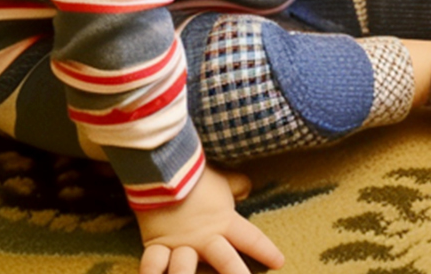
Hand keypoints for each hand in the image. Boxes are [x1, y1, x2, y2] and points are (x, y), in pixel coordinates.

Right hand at [137, 165, 284, 273]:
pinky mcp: (156, 244)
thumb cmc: (196, 174)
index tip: (279, 262)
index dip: (265, 250)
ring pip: (185, 270)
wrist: (163, 167)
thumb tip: (247, 188)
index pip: (250, 238)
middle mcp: (203, 238)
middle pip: (225, 260)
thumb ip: (237, 186)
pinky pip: (152, 265)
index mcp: (223, 222)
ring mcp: (179, 244)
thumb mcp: (222, 180)